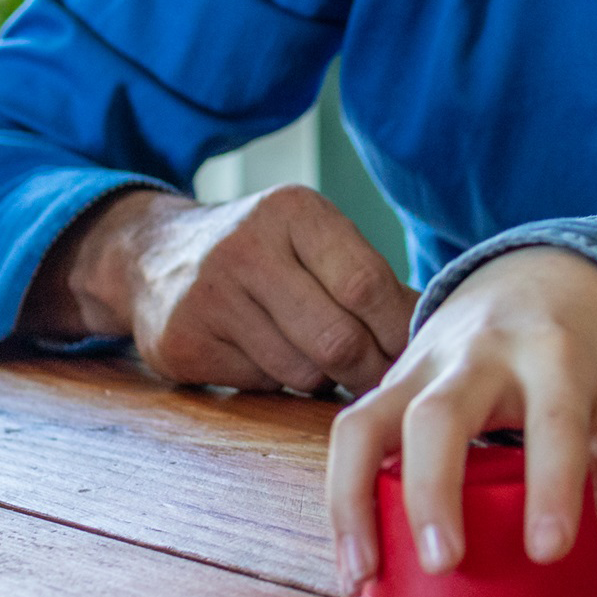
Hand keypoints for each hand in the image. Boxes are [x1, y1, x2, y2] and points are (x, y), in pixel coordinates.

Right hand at [27, 184, 415, 393]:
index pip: (367, 284)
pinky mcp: (183, 343)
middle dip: (369, 369)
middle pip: (338, 338)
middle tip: (385, 380)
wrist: (154, 255)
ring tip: (325, 362)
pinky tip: (275, 360)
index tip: (420, 353)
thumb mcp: (313, 239)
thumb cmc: (264, 252)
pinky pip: (260, 384)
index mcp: (292, 212)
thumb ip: (369, 278)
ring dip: (325, 379)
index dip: (400, 330)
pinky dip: (280, 384)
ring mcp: (207, 297)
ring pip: (302, 370)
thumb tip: (442, 332)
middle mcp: (245, 248)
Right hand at [324, 246, 596, 596]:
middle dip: (433, 494)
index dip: (552, 488)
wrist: (543, 269)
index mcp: (554, 354)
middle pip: (438, 417)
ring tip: (361, 575)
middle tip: (443, 565)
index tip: (548, 554)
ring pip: (365, 422)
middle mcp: (480, 353)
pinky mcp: (390, 379)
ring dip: (353, 501)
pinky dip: (343, 495)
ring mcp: (422, 363)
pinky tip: (354, 553)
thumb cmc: (587, 348)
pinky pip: (350, 432)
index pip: (552, 421)